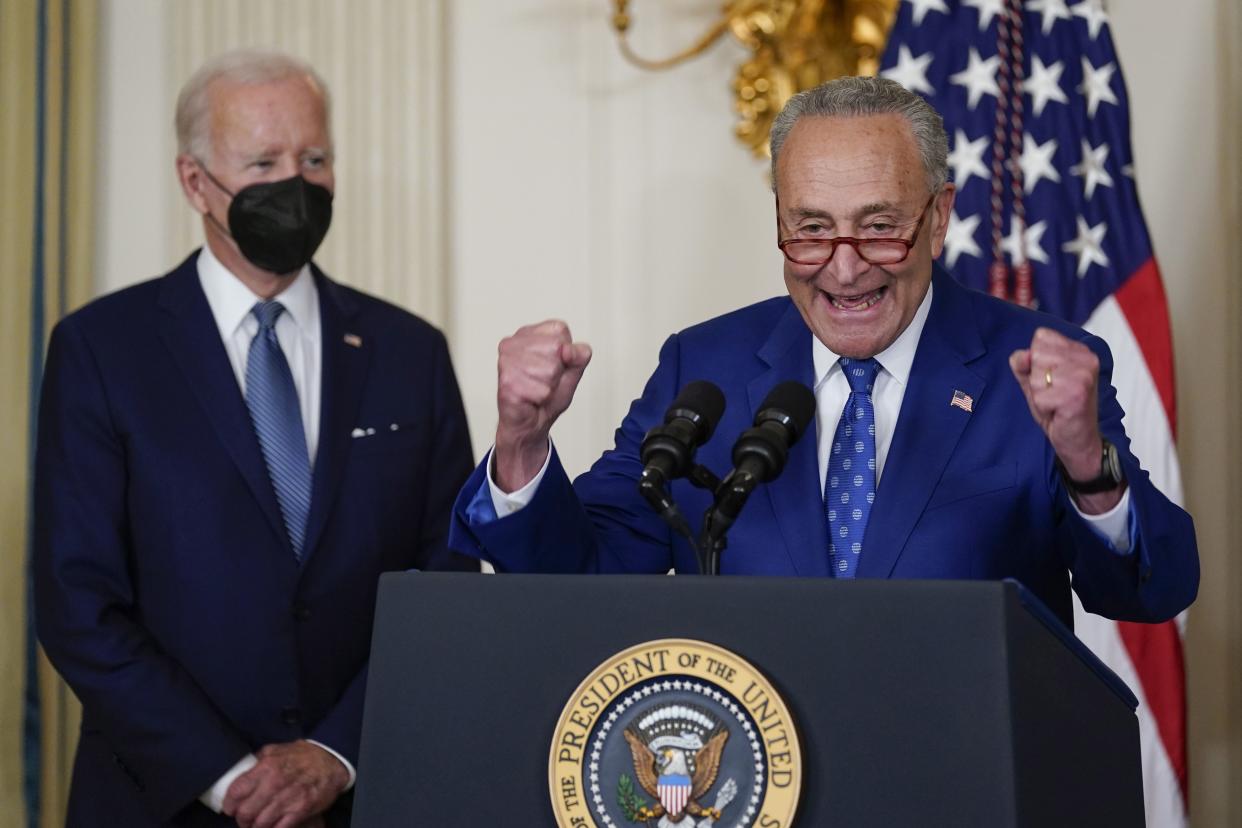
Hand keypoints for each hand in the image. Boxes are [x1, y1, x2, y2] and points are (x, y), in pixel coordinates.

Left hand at [222, 740, 349, 827]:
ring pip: (260, 824)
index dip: (229, 804)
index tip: (231, 808)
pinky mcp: (300, 810)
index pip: (235, 792)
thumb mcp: (275, 750)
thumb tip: (241, 772)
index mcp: (265, 767)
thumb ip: (257, 761)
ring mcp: (288, 798)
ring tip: (258, 824)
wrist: (331, 760)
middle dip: (242, 819)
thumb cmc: (302, 755)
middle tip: (244, 819)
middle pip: (245, 812)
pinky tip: (272, 825)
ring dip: (256, 826)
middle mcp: (274, 783)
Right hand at [493, 320, 591, 490]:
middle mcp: (513, 343)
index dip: (566, 352)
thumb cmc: (547, 396)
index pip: (559, 330)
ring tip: (537, 389)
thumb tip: (568, 350)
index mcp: (529, 333)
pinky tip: (531, 398)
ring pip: (549, 369)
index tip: (555, 365)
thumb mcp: (572, 371)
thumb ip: (580, 355)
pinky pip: (541, 389)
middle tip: (544, 380)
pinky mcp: (506, 382)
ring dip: (548, 386)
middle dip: (557, 371)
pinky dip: (541, 398)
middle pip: (556, 348)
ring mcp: (507, 362)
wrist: (530, 424)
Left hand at [1009, 327, 1122, 512]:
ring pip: (1036, 376)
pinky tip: (1058, 411)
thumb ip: (1022, 363)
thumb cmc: (1058, 407)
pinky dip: (1043, 407)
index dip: (1036, 361)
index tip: (1051, 378)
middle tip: (1053, 393)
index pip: (1041, 337)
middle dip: (1036, 379)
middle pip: (1036, 355)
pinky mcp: (1077, 395)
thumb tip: (1022, 355)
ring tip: (1055, 402)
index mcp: (1079, 349)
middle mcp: (1086, 358)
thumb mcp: (1034, 380)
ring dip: (1040, 394)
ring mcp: (1083, 376)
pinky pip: (1039, 396)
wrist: (1077, 439)